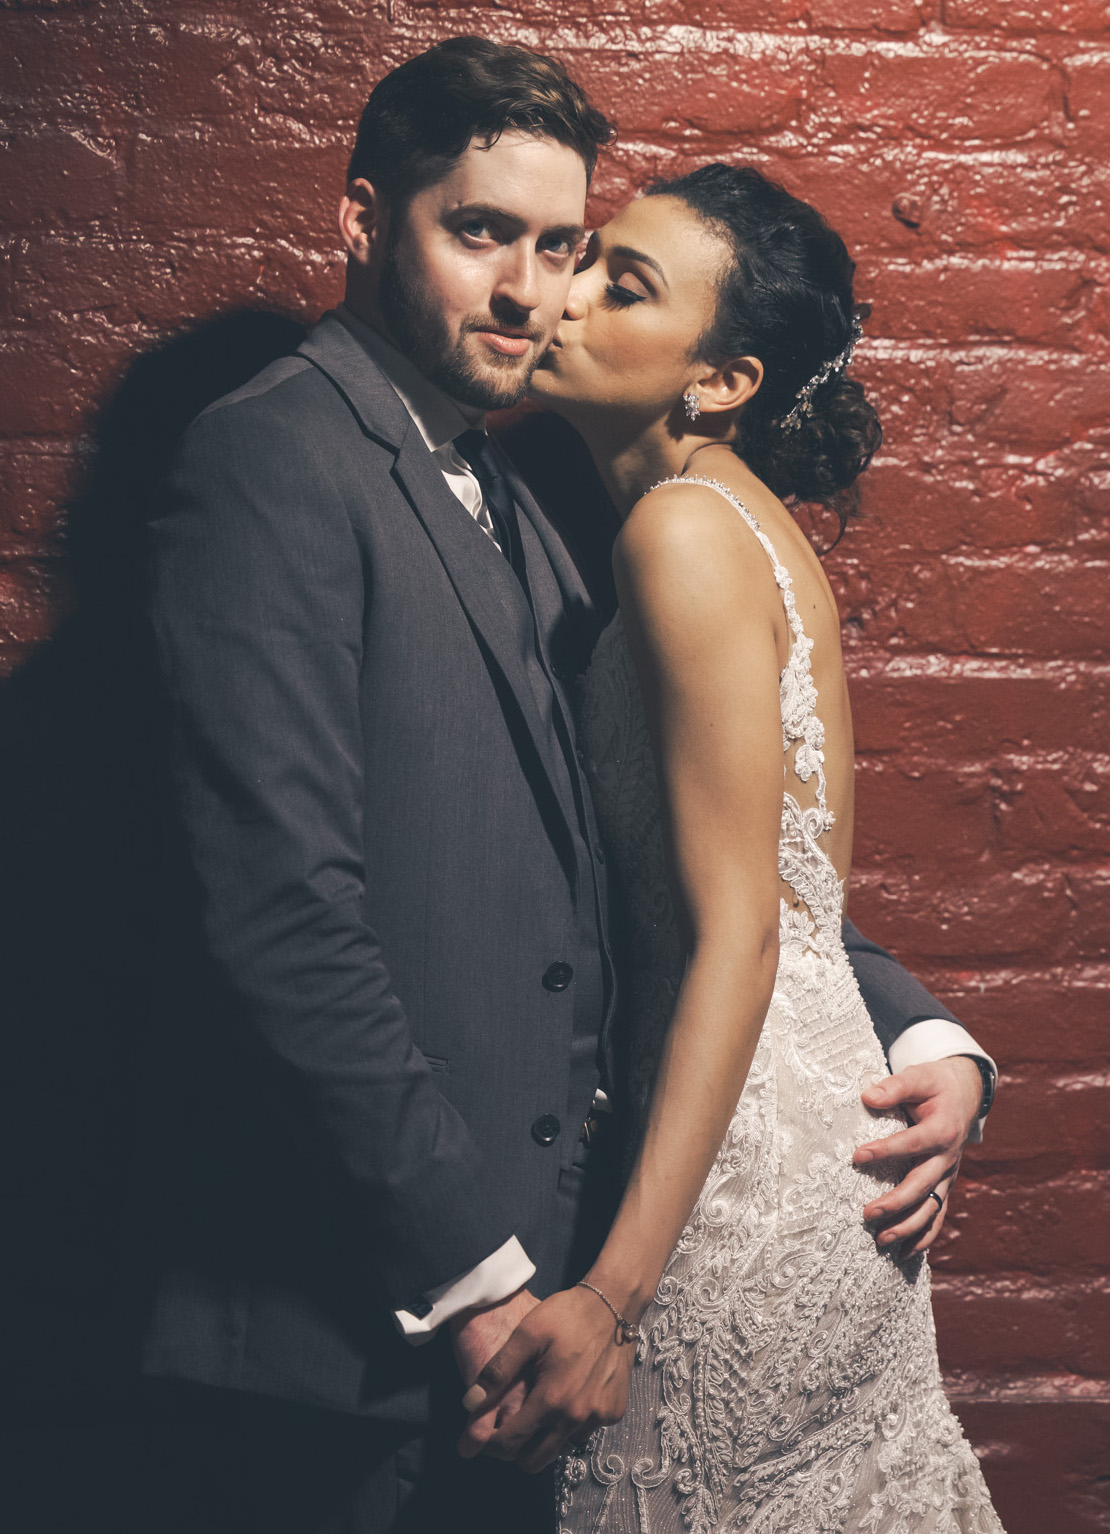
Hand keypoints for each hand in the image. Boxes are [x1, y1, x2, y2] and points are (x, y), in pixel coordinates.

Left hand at [457, 1284, 636, 1472]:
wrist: (613, 1303)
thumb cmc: (566, 1316)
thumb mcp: (526, 1335)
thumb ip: (497, 1371)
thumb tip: (469, 1404)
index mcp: (551, 1400)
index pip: (511, 1443)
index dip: (490, 1444)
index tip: (480, 1437)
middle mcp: (576, 1418)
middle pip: (535, 1460)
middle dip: (515, 1450)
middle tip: (508, 1427)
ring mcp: (599, 1417)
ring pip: (560, 1448)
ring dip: (544, 1438)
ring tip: (536, 1411)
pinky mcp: (614, 1412)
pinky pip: (583, 1433)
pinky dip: (569, 1426)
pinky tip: (564, 1399)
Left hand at [854, 1056, 982, 1256]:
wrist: (965, 1094)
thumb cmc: (936, 1085)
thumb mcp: (919, 1076)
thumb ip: (894, 1086)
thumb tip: (867, 1097)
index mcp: (943, 1129)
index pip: (912, 1143)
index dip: (886, 1151)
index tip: (857, 1156)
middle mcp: (948, 1158)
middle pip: (923, 1186)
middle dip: (896, 1203)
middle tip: (867, 1213)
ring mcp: (948, 1175)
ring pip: (931, 1207)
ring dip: (908, 1227)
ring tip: (881, 1240)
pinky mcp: (945, 1184)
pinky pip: (937, 1214)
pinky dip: (925, 1236)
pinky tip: (906, 1253)